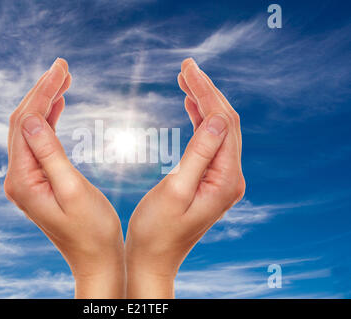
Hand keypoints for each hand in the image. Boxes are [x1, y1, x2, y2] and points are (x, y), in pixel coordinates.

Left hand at [4, 58, 124, 297]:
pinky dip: (47, 120)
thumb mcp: (73, 191)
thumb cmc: (92, 230)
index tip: (62, 69)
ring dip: (44, 103)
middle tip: (63, 66)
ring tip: (63, 79)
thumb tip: (30, 118)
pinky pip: (38, 142)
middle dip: (41, 91)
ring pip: (29, 130)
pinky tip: (57, 105)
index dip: (42, 92)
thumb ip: (50, 155)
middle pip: (22, 122)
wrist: (96, 258)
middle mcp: (18, 178)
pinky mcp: (37, 180)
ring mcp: (26, 179)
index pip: (25, 123)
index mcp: (23, 181)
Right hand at [125, 58, 244, 297]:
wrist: (153, 258)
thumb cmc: (157, 230)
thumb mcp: (175, 191)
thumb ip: (199, 154)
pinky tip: (190, 105)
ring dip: (204, 103)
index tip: (187, 68)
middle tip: (186, 66)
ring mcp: (222, 179)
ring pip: (219, 129)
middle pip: (226, 122)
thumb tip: (219, 117)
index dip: (206, 92)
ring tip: (186, 79)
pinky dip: (201, 120)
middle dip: (207, 91)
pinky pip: (210, 142)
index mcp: (225, 179)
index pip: (223, 122)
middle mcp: (230, 177)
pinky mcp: (210, 180)